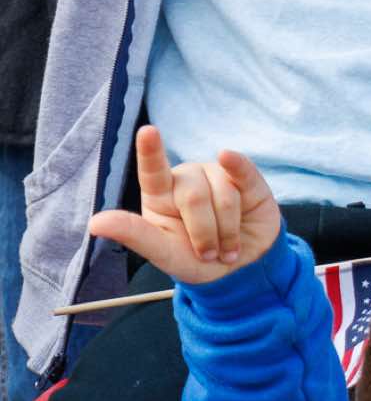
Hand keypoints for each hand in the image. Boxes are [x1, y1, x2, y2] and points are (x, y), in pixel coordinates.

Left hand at [86, 126, 281, 284]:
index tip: (148, 132)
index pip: (152, 170)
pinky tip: (230, 159)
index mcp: (159, 194)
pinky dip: (237, 165)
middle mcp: (186, 179)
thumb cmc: (197, 259)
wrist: (242, 269)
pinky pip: (242, 170)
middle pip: (194, 197)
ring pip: (223, 195)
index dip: (151, 151)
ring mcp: (216, 175)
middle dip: (205, 233)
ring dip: (228, 232)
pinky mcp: (247, 179)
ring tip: (229, 248)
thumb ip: (134, 236)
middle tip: (210, 255)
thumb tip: (94, 224)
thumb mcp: (164, 254)